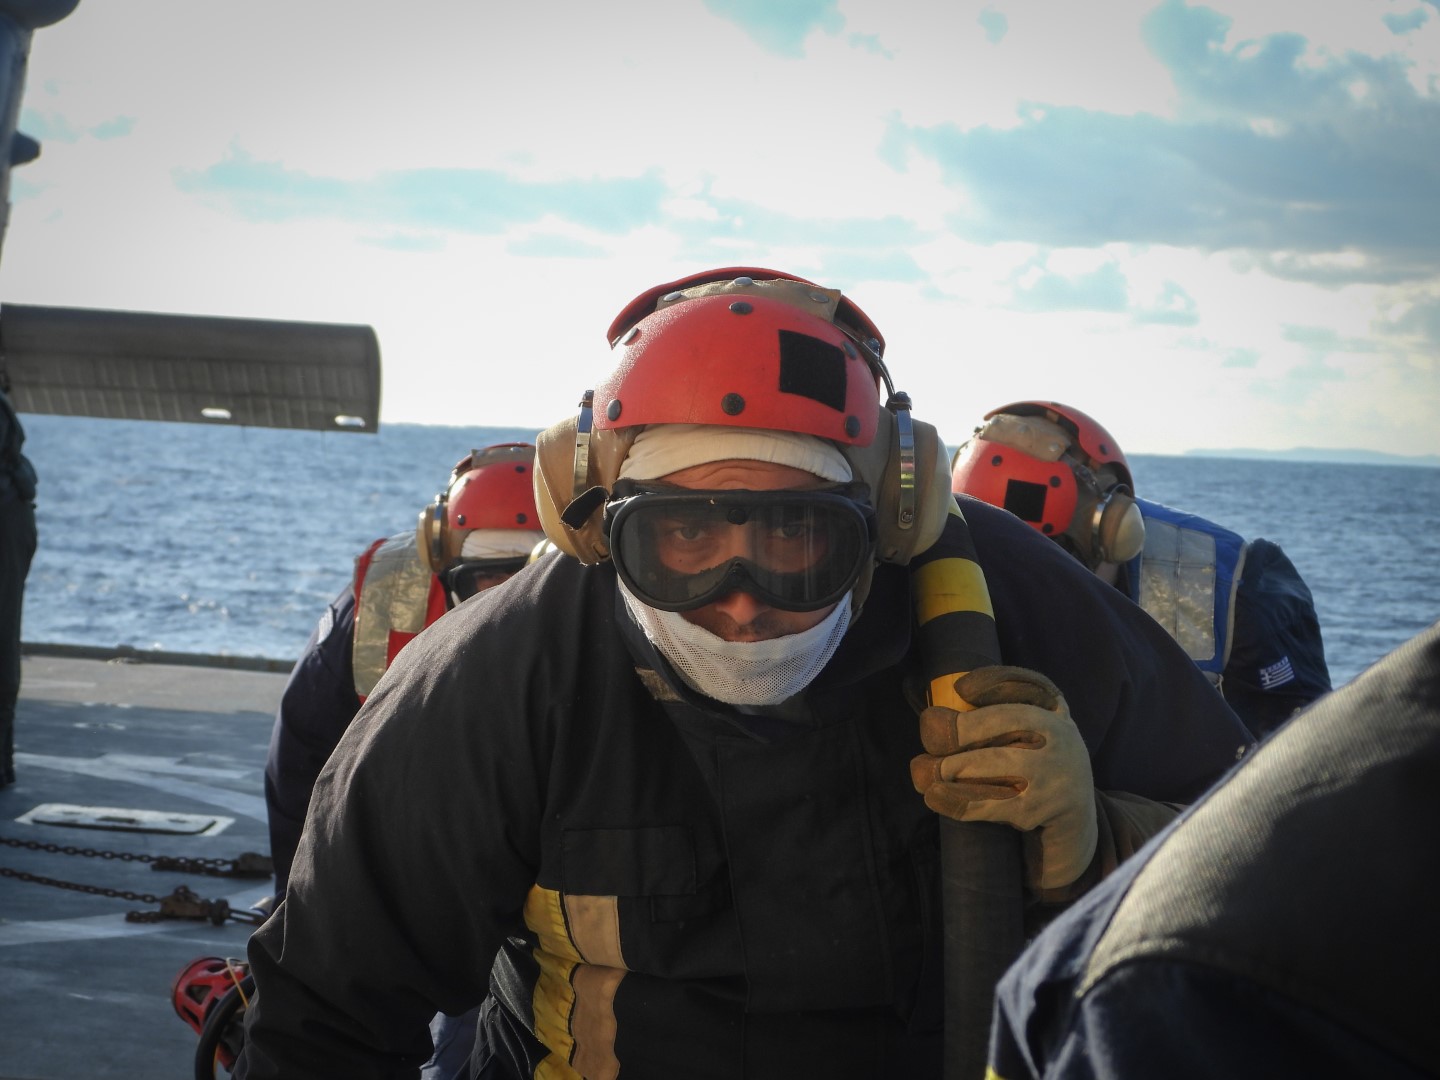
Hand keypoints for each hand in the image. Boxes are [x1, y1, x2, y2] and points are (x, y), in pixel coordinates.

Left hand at [909, 666, 1097, 890]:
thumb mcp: (1031, 734)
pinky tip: (934, 796)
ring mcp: (1056, 775)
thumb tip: (935, 720)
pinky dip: (960, 800)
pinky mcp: (1041, 809)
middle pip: (1014, 721)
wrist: (1073, 820)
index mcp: (1056, 713)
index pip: (1030, 686)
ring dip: (957, 765)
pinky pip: (994, 803)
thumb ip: (998, 718)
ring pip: (1002, 762)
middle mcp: (1063, 738)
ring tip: (927, 770)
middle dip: (967, 726)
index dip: (994, 683)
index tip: (959, 689)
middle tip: (930, 734)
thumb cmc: (1036, 766)